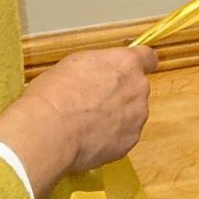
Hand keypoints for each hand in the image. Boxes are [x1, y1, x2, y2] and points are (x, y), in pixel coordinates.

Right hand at [0, 46, 160, 198]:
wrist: (50, 130)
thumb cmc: (54, 94)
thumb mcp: (74, 64)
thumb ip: (98, 67)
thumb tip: (98, 75)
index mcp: (125, 63)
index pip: (148, 57)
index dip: (140, 63)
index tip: (132, 68)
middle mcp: (138, 88)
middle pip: (136, 88)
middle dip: (120, 94)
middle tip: (94, 101)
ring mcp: (137, 116)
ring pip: (131, 114)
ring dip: (116, 117)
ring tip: (87, 123)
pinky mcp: (130, 141)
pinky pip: (124, 136)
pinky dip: (111, 137)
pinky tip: (89, 138)